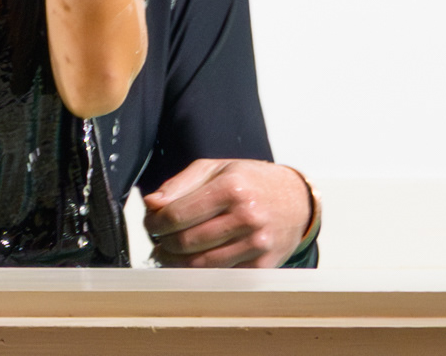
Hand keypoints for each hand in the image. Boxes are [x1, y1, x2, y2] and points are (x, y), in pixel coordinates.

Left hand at [143, 159, 313, 267]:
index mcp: (231, 188)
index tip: (150, 223)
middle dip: (163, 242)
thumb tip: (151, 204)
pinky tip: (191, 261)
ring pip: (201, 264)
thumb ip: (178, 185)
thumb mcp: (213, 169)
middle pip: (186, 241)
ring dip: (176, 261)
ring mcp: (258, 244)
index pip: (177, 215)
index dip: (155, 223)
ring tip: (168, 252)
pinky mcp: (263, 265)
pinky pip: (221, 275)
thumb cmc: (250, 182)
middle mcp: (247, 217)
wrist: (295, 200)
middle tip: (158, 238)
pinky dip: (199, 272)